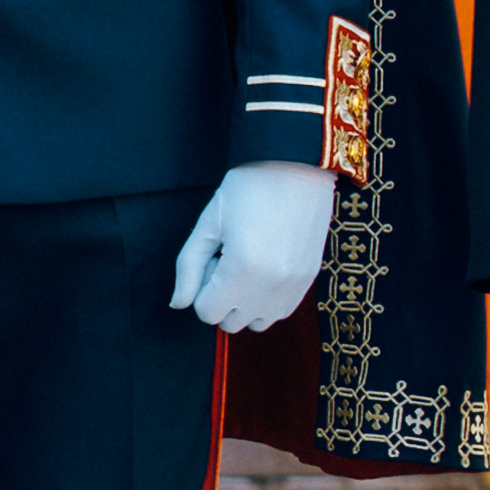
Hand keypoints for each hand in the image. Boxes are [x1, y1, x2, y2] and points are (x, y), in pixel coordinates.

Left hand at [169, 161, 336, 330]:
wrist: (297, 166)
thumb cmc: (248, 188)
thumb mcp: (208, 223)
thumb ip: (188, 266)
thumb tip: (179, 304)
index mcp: (241, 269)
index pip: (206, 312)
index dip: (201, 288)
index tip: (212, 258)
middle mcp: (270, 285)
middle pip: (231, 322)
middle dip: (221, 298)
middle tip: (228, 260)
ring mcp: (294, 284)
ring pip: (258, 322)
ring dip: (246, 304)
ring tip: (249, 266)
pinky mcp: (310, 278)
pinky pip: (281, 311)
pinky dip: (267, 300)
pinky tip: (266, 268)